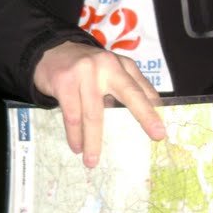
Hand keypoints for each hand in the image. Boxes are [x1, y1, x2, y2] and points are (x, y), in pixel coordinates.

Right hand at [33, 41, 165, 167]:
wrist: (50, 52)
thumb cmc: (85, 69)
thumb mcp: (109, 72)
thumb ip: (126, 89)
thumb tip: (148, 117)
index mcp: (122, 65)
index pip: (142, 89)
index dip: (153, 110)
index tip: (162, 131)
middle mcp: (107, 65)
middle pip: (129, 94)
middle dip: (145, 116)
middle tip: (156, 136)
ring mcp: (85, 72)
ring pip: (93, 114)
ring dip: (93, 142)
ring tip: (92, 161)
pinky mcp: (64, 82)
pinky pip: (72, 116)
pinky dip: (74, 135)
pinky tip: (76, 147)